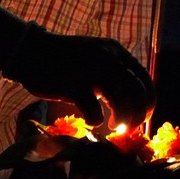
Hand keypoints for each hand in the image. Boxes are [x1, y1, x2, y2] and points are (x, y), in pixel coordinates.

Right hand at [4, 23, 154, 129]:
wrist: (31, 51)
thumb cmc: (65, 60)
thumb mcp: (96, 56)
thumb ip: (115, 70)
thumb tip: (134, 100)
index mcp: (115, 51)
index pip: (144, 78)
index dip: (148, 101)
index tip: (143, 116)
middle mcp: (107, 58)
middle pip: (137, 91)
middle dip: (138, 114)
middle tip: (129, 127)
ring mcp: (91, 71)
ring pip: (122, 101)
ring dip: (123, 119)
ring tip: (114, 126)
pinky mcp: (73, 85)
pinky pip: (94, 111)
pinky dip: (96, 121)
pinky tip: (90, 121)